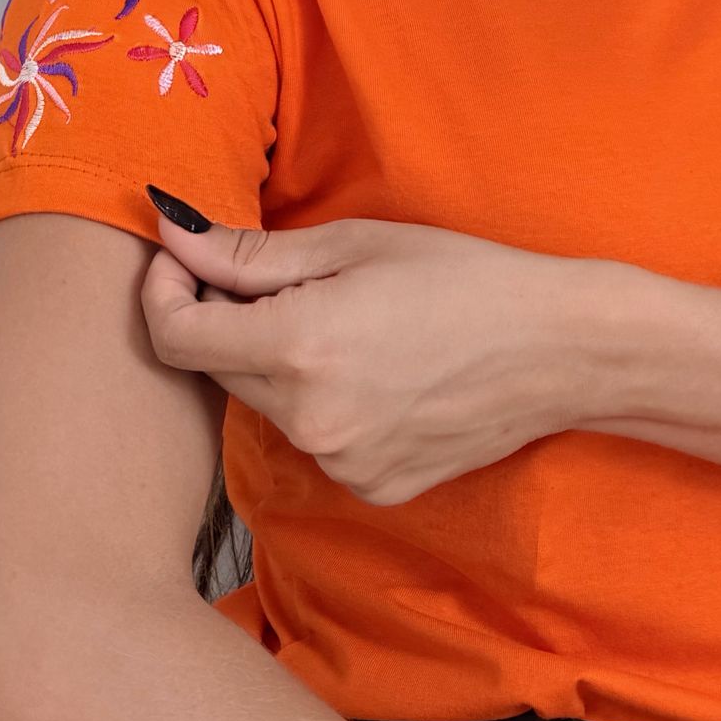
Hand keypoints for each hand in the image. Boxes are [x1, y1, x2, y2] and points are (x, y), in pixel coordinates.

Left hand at [139, 208, 622, 504]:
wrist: (557, 350)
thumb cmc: (463, 278)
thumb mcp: (353, 244)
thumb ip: (249, 253)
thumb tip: (169, 233)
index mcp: (298, 349)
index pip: (175, 336)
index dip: (163, 292)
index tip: (182, 261)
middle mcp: (308, 421)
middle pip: (215, 368)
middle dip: (224, 319)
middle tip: (275, 279)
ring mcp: (340, 463)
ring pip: (265, 404)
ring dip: (276, 363)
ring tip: (347, 326)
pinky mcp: (369, 487)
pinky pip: (314, 439)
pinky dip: (322, 404)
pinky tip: (378, 374)